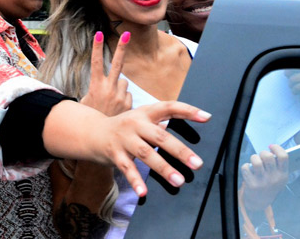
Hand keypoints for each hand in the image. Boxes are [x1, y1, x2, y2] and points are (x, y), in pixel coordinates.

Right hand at [80, 31, 131, 115]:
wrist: (98, 138)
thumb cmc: (92, 117)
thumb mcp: (87, 101)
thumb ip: (98, 90)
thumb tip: (109, 83)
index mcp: (95, 86)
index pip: (96, 63)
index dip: (96, 48)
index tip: (98, 34)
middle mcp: (108, 88)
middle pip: (116, 64)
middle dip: (122, 48)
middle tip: (127, 34)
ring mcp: (119, 96)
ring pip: (124, 83)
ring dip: (120, 89)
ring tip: (112, 102)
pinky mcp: (127, 104)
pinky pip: (128, 96)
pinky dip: (125, 100)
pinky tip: (118, 110)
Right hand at [89, 101, 209, 196]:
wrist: (93, 133)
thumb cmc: (125, 127)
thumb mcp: (142, 118)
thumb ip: (162, 120)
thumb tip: (189, 121)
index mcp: (146, 113)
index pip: (169, 107)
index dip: (187, 110)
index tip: (206, 117)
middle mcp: (135, 123)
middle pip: (160, 136)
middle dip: (180, 151)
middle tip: (197, 164)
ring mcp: (124, 139)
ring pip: (146, 154)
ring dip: (163, 168)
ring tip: (178, 181)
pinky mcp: (114, 154)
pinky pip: (127, 168)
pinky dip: (135, 180)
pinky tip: (143, 192)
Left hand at [240, 144, 288, 210]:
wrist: (260, 203)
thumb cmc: (270, 185)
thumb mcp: (280, 178)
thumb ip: (278, 165)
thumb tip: (272, 149)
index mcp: (283, 175)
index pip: (283, 157)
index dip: (277, 148)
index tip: (271, 147)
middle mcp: (274, 178)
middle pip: (267, 156)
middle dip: (263, 153)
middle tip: (261, 156)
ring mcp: (262, 182)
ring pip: (256, 161)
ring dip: (254, 158)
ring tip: (255, 161)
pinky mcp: (251, 184)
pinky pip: (245, 167)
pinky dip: (246, 166)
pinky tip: (249, 170)